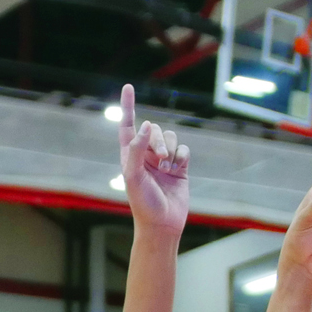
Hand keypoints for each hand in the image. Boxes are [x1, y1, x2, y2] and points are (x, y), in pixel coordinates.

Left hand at [116, 83, 189, 233]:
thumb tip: (147, 125)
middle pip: (156, 130)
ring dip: (171, 149)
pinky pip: (184, 149)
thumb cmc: (142, 203)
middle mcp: (146, 154)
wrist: (162, 224)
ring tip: (167, 168)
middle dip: (160, 141)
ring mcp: (164, 160)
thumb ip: (137, 149)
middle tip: (160, 159)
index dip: (128, 106)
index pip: (127, 125)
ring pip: (172, 137)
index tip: (128, 87)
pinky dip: (182, 156)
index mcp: (130, 155)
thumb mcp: (134, 176)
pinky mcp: (180, 166)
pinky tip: (178, 169)